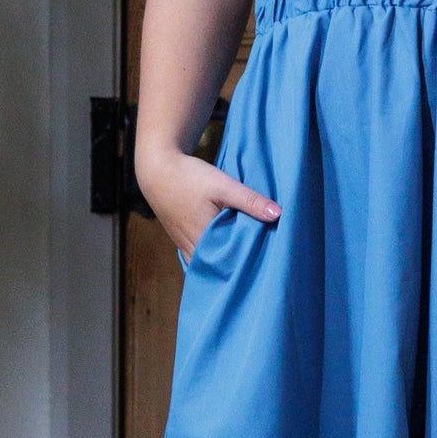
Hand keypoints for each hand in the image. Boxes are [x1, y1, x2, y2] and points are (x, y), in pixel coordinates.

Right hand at [135, 144, 280, 262]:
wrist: (157, 170)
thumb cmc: (189, 177)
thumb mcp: (223, 185)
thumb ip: (250, 200)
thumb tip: (279, 214)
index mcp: (203, 241)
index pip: (230, 265)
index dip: (249, 266)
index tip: (269, 265)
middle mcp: (193, 250)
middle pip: (221, 267)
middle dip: (240, 267)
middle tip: (265, 265)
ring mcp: (185, 247)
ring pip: (210, 263)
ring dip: (227, 261)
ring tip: (250, 260)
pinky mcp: (182, 241)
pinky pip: (202, 256)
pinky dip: (215, 255)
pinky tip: (229, 250)